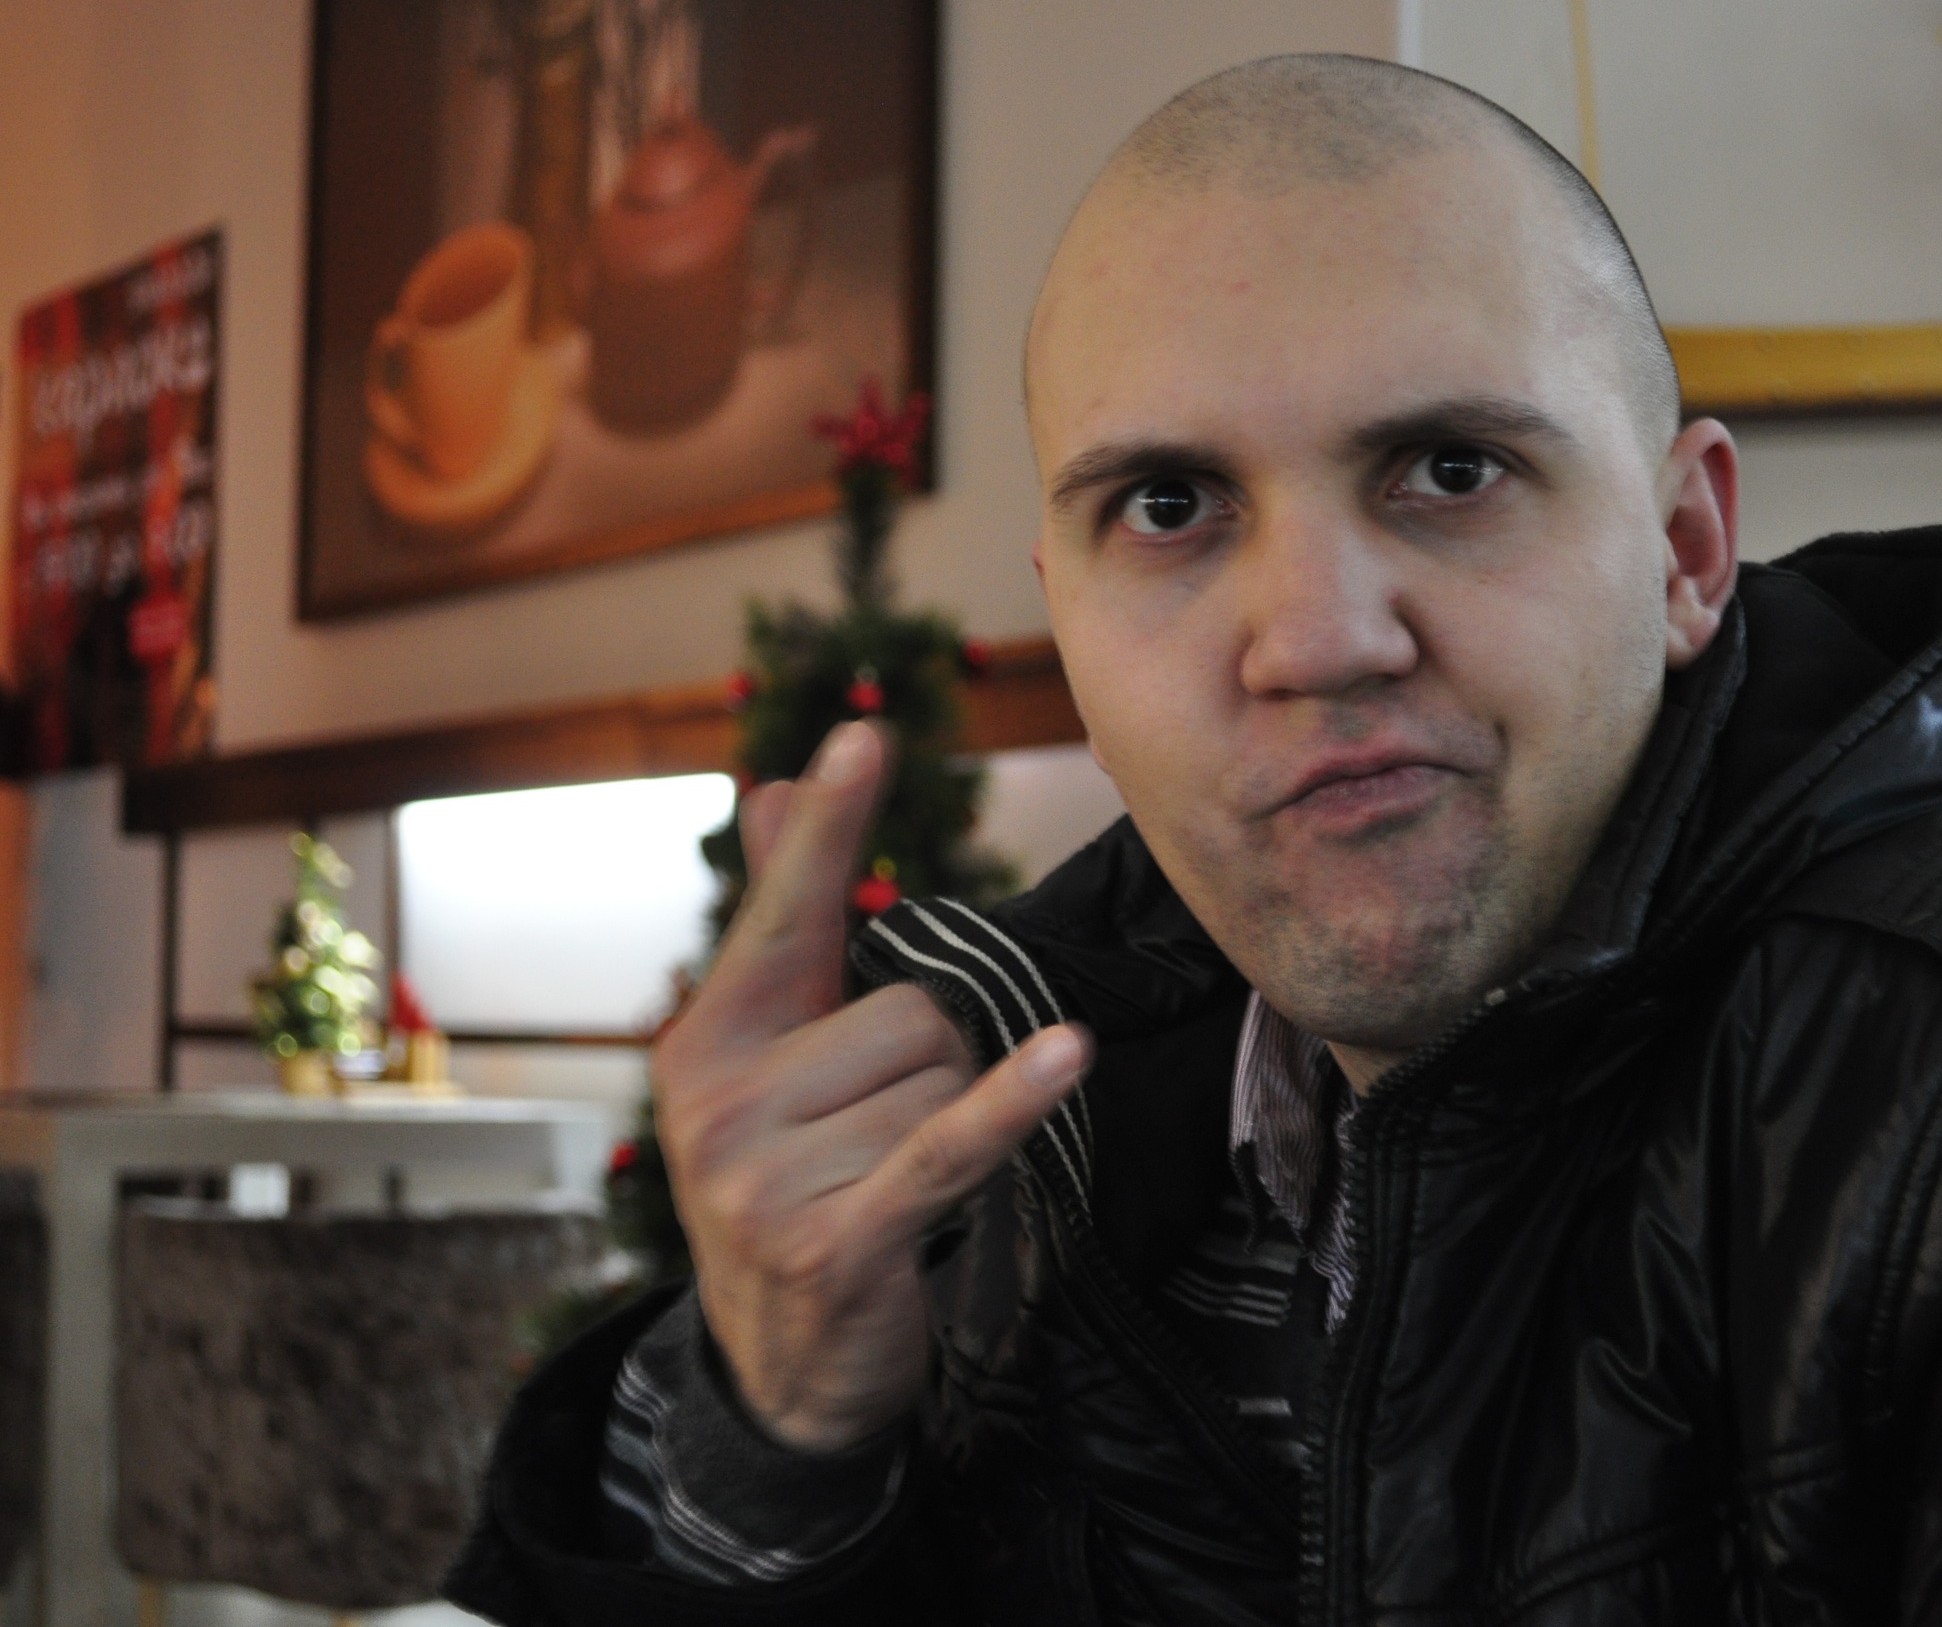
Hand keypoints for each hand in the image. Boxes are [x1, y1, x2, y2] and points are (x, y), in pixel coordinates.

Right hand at [654, 722, 1089, 1451]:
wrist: (776, 1369)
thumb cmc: (792, 1182)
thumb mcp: (770, 1058)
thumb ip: (782, 924)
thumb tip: (770, 785)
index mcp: (708, 1038)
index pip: (783, 914)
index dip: (829, 828)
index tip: (864, 736)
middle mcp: (721, 1097)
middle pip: (911, 1009)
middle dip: (933, 1067)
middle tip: (881, 1137)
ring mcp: (764, 1175)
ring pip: (941, 1079)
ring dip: (950, 1125)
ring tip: (890, 1182)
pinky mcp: (832, 1239)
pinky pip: (947, 1146)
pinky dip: (1010, 1106)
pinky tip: (1068, 1055)